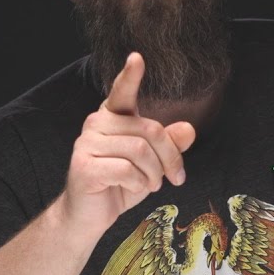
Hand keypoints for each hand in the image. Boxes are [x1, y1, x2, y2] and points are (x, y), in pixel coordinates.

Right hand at [59, 52, 195, 236]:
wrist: (89, 217)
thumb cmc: (120, 185)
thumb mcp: (151, 164)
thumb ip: (168, 145)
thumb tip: (189, 129)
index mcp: (112, 117)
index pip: (122, 91)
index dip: (130, 75)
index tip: (137, 57)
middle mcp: (96, 124)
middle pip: (150, 130)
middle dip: (170, 157)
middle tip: (174, 178)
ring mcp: (87, 144)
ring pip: (140, 151)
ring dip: (154, 174)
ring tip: (151, 185)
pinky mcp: (84, 166)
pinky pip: (127, 170)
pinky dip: (139, 184)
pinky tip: (133, 189)